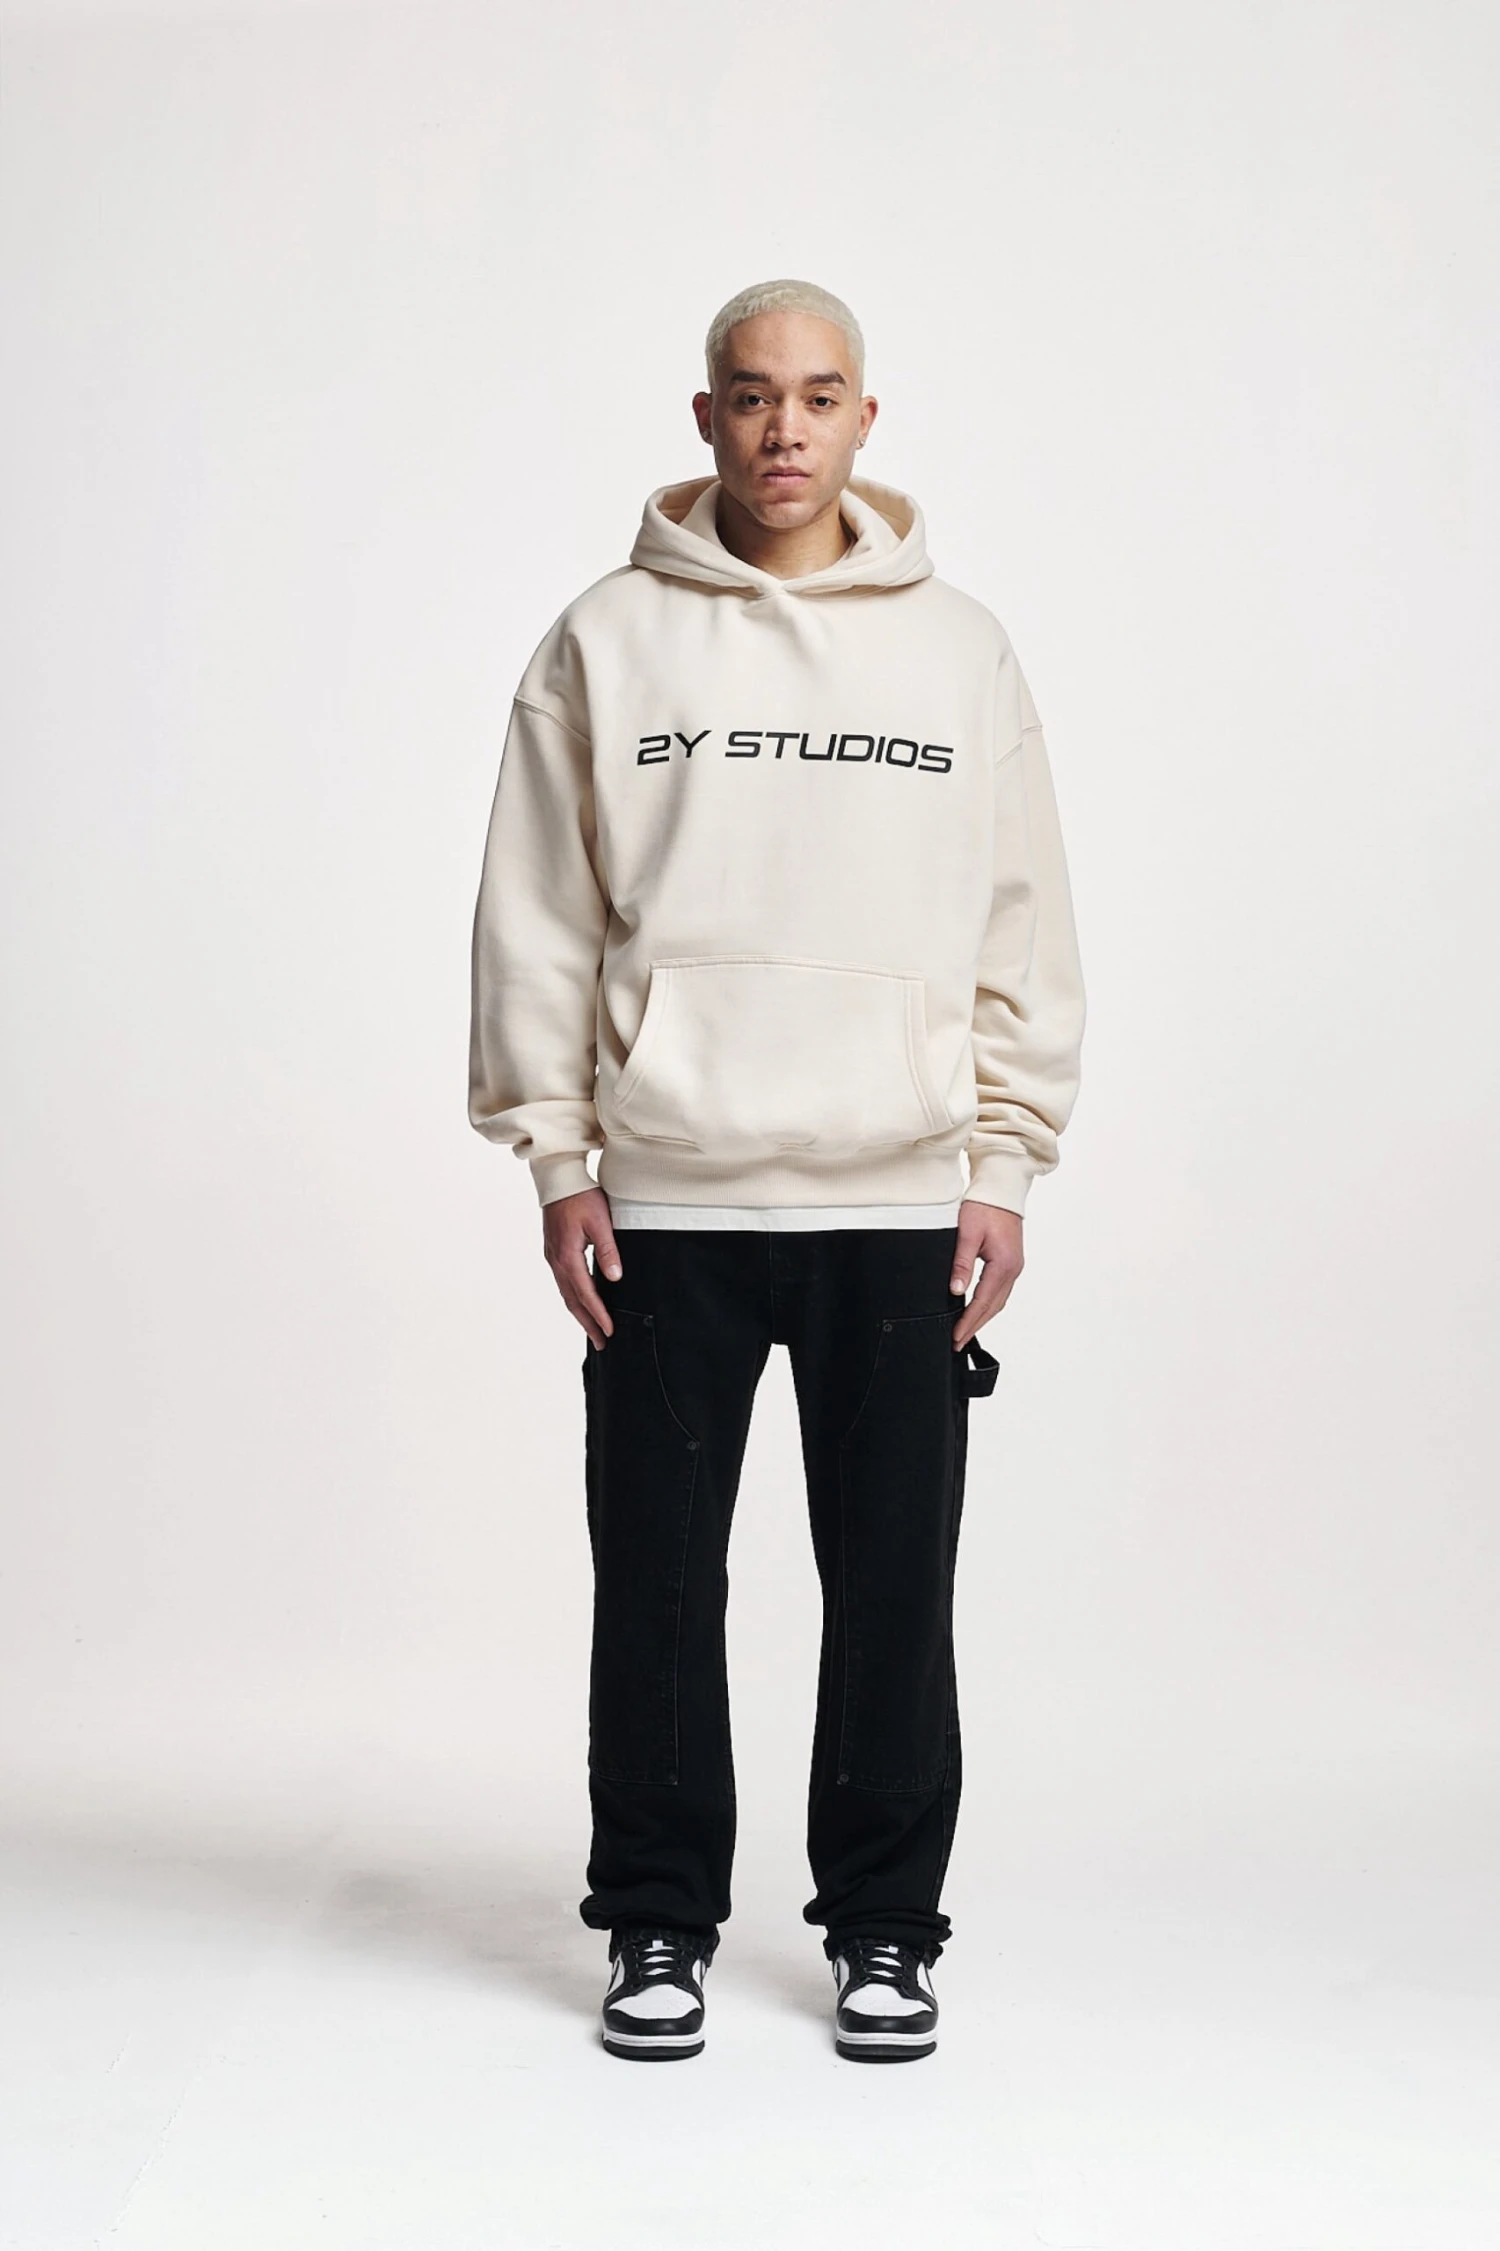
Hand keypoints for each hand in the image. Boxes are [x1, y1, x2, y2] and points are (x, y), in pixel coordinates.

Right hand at [542, 1186, 622, 1349]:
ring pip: (566, 1294)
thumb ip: (608, 1250)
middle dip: (587, 1323)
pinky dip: (573, 1299)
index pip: (585, 1293)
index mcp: (568, 1256)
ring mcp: (553, 1257)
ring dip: (579, 1314)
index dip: (598, 1314)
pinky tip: (581, 1303)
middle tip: (601, 1342)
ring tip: (592, 1330)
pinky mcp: (554, 1252)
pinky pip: (563, 1283)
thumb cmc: (580, 1197)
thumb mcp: (599, 1222)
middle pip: (572, 1301)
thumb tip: (614, 1278)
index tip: (610, 1330)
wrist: (558, 1180)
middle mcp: (557, 1261)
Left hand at [949, 1200, 1022, 1347]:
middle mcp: (1013, 1269)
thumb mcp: (968, 1234)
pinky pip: (1000, 1290)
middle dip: (975, 1326)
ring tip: (965, 1330)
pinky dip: (988, 1304)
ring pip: (998, 1300)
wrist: (1001, 1189)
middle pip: (993, 1307)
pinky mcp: (1011, 1261)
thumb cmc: (984, 1206)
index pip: (983, 1302)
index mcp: (1003, 1265)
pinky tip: (977, 1309)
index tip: (956, 1336)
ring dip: (983, 1317)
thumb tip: (956, 1291)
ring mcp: (1014, 1266)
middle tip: (958, 1341)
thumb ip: (962, 1264)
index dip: (968, 1322)